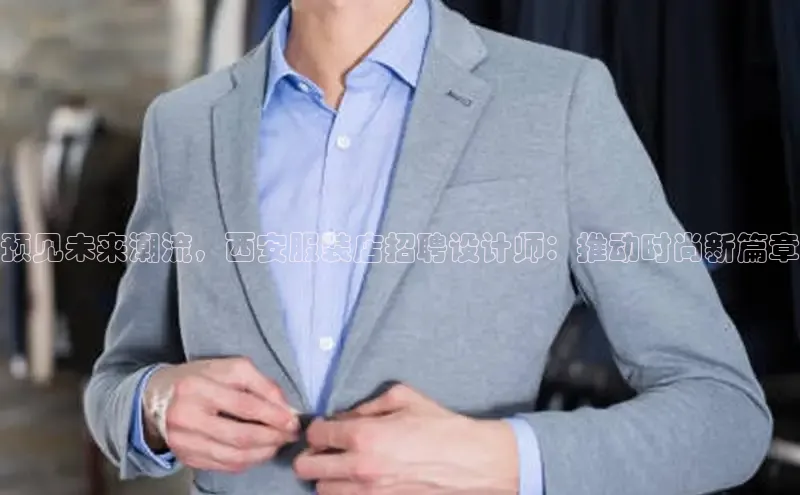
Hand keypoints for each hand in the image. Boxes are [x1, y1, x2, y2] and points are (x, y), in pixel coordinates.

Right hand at [143, 357, 299, 472]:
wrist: (157, 395)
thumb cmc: (200, 378)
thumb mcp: (230, 368)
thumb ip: (261, 385)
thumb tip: (286, 409)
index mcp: (197, 387)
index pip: (244, 405)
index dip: (273, 415)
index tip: (292, 421)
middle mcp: (186, 416)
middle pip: (240, 436)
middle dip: (272, 438)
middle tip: (289, 434)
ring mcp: (183, 441)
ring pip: (234, 456)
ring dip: (263, 452)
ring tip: (277, 443)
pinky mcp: (186, 457)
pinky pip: (224, 465)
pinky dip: (248, 461)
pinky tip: (259, 451)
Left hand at [293, 384, 518, 493]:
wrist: (472, 462)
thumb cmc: (441, 427)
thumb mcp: (404, 398)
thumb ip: (367, 404)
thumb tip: (345, 416)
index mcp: (363, 435)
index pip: (315, 434)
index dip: (316, 429)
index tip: (325, 428)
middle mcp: (359, 468)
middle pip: (306, 468)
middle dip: (311, 455)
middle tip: (325, 449)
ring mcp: (369, 493)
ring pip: (322, 491)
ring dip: (327, 477)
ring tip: (343, 466)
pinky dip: (347, 492)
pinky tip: (361, 480)